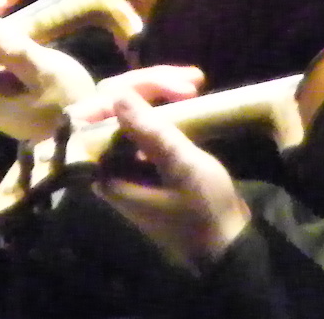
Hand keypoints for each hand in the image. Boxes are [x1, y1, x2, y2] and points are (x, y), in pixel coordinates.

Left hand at [83, 86, 248, 273]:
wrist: (226, 241)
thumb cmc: (204, 208)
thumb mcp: (182, 166)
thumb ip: (150, 130)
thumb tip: (118, 94)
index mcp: (105, 169)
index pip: (97, 112)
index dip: (131, 89)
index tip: (174, 86)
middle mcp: (107, 163)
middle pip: (112, 105)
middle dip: (151, 86)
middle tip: (195, 83)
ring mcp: (125, 161)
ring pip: (129, 110)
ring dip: (160, 91)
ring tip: (197, 84)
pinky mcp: (144, 160)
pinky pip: (144, 122)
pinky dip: (166, 106)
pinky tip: (191, 97)